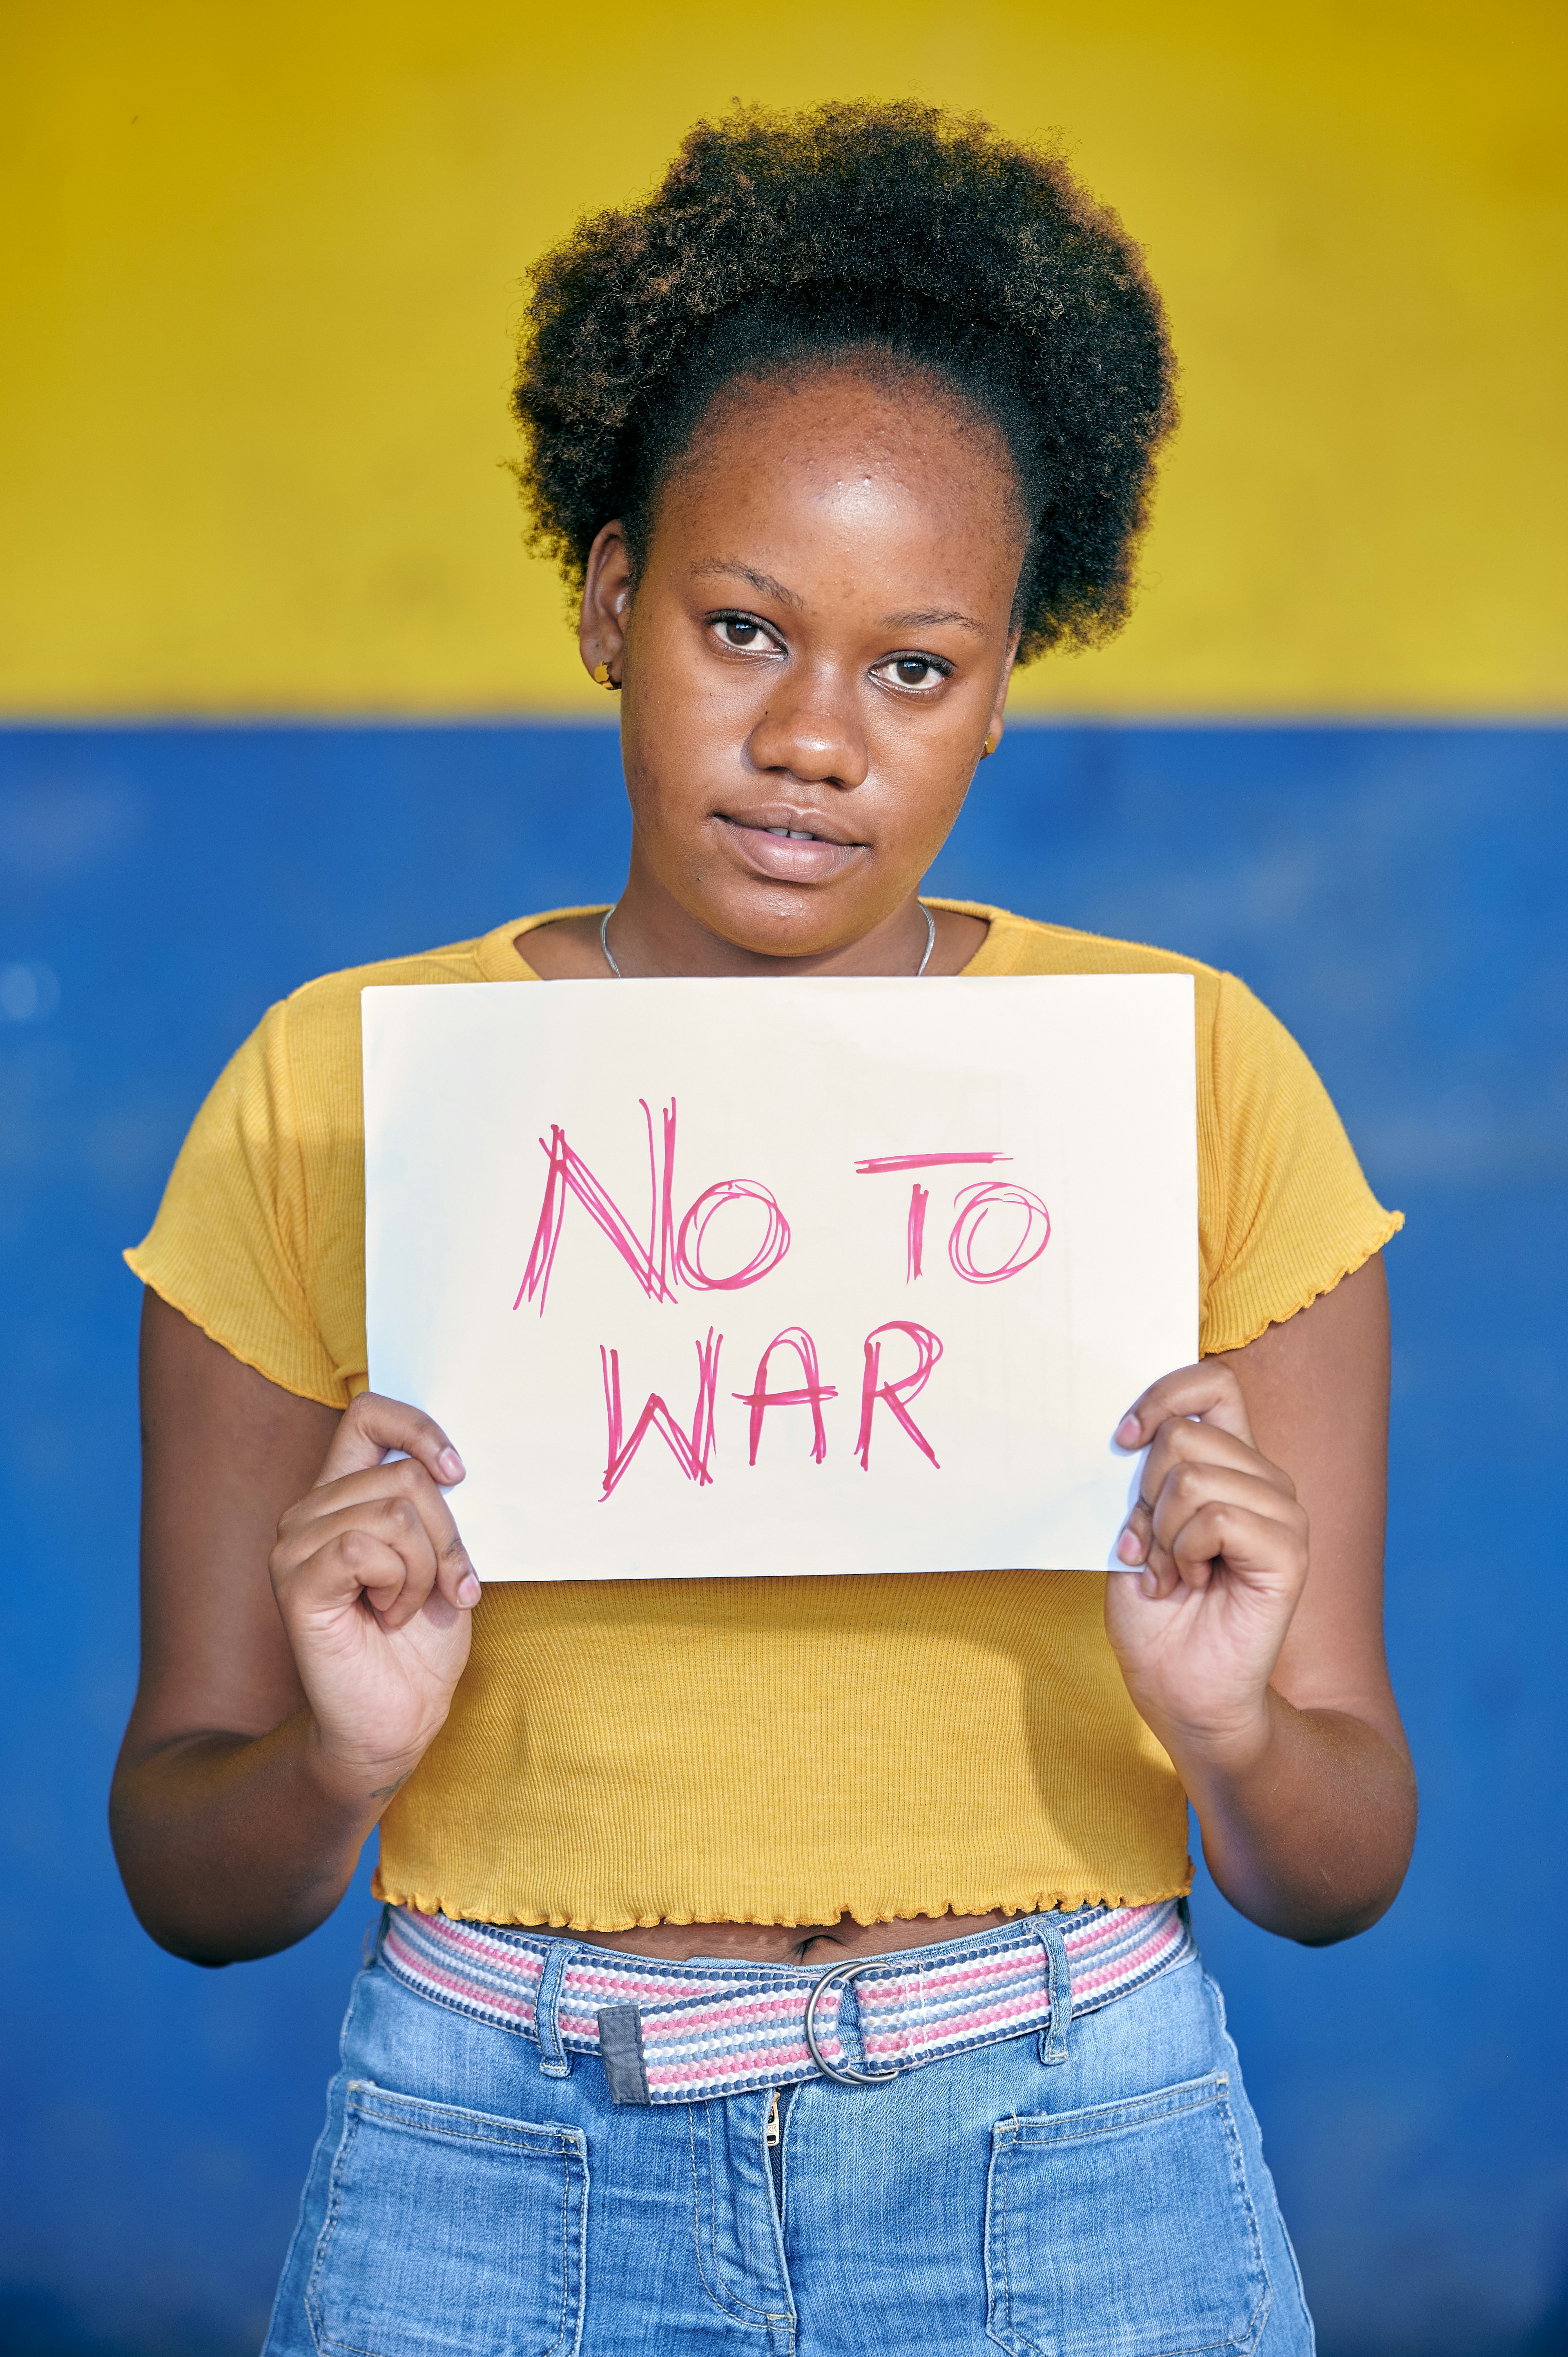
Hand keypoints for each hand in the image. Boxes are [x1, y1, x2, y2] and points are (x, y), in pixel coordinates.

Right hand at [269, 1394, 479, 1805]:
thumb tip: (456, 1467)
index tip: (457, 1473)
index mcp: (343, 1495)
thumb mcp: (444, 1558)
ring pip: (394, 1511)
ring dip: (426, 1568)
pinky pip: (368, 1548)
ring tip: (409, 1607)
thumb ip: (438, 1508)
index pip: (368, 1414)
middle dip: (446, 1536)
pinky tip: (389, 1617)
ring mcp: (294, 1545)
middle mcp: (310, 1512)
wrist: (397, 1720)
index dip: (418, 1428)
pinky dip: (401, 1586)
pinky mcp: (296, 1581)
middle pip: (402, 1475)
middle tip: (445, 1586)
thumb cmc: (421, 1642)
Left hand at [1103, 1362, 1308, 1769]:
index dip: (1162, 1396)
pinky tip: (1193, 1585)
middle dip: (1145, 1496)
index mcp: (1229, 1465)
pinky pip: (1217, 1518)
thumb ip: (1142, 1479)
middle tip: (1150, 1551)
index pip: (1213, 1384)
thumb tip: (1132, 1432)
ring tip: (1172, 1574)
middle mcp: (1262, 1480)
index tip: (1121, 1439)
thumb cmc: (1155, 1616)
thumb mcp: (1133, 1531)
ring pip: (1193, 1476)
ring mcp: (1283, 1513)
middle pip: (1184, 1433)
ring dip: (1162, 1533)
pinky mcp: (1290, 1551)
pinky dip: (1184, 1554)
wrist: (1180, 1690)